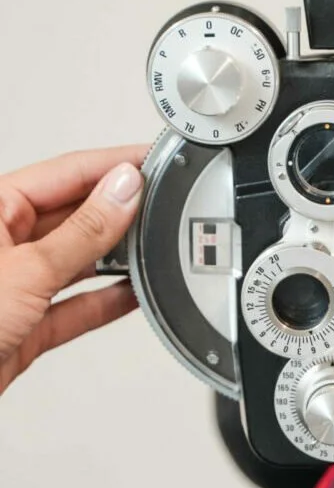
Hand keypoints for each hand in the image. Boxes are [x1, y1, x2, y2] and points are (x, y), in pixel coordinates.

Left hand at [0, 145, 148, 395]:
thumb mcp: (26, 269)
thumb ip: (83, 232)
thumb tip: (123, 190)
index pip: (65, 173)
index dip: (112, 166)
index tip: (153, 162)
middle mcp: (4, 242)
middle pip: (76, 215)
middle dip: (120, 212)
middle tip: (164, 205)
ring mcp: (17, 284)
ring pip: (80, 260)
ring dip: (118, 258)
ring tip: (156, 248)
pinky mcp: (29, 324)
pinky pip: (79, 305)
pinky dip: (108, 301)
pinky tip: (135, 293)